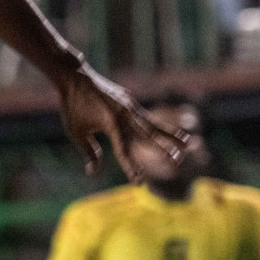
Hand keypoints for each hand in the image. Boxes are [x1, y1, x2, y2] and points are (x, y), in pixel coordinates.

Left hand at [55, 63, 186, 179]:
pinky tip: (172, 133)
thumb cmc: (72, 106)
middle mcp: (124, 115)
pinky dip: (160, 126)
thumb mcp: (76, 132)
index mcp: (110, 124)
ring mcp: (129, 107)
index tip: (139, 183)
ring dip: (170, 136)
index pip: (123, 151)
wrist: (75, 76)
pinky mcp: (130, 102)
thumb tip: (93, 172)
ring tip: (187, 144)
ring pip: (153, 125)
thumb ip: (89, 152)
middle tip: (177, 162)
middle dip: (162, 149)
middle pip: (147, 136)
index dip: (131, 168)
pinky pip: (147, 117)